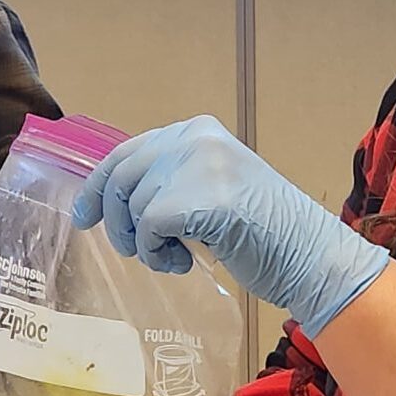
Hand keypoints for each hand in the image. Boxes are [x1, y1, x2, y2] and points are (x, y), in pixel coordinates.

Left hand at [75, 116, 387, 339]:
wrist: (310, 255)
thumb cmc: (266, 234)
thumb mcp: (213, 188)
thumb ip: (174, 180)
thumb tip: (116, 197)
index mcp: (198, 132)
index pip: (130, 151)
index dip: (100, 186)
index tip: (86, 215)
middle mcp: (195, 140)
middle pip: (123, 176)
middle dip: (115, 219)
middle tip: (129, 250)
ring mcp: (197, 166)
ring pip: (134, 206)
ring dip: (145, 243)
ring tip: (176, 257)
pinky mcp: (197, 199)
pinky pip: (148, 228)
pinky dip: (156, 253)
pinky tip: (184, 263)